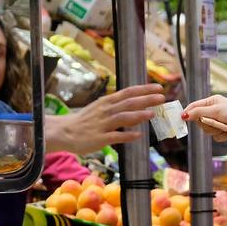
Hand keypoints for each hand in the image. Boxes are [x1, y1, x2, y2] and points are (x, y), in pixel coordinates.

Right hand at [45, 83, 166, 153]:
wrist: (64, 132)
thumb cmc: (85, 121)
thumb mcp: (100, 108)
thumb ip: (117, 106)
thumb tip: (135, 105)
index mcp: (107, 102)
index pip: (128, 92)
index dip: (144, 89)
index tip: (158, 87)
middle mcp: (106, 110)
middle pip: (129, 103)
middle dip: (146, 100)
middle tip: (162, 98)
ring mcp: (103, 124)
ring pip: (123, 117)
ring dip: (138, 115)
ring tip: (152, 114)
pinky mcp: (100, 138)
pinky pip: (115, 136)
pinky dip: (127, 135)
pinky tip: (138, 135)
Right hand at [182, 95, 226, 141]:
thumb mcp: (215, 110)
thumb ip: (198, 113)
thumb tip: (184, 115)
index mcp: (211, 102)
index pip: (194, 106)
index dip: (188, 113)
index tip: (181, 119)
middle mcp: (213, 112)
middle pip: (199, 121)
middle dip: (206, 123)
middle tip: (214, 122)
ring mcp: (218, 122)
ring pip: (206, 130)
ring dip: (215, 130)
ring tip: (225, 126)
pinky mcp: (223, 132)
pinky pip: (215, 136)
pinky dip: (222, 135)